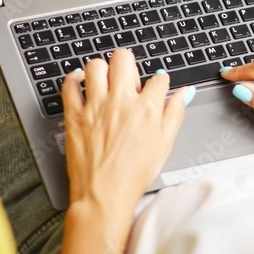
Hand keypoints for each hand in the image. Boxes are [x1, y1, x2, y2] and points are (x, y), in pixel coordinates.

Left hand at [60, 50, 190, 209]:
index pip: (157, 78)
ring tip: (104, 81)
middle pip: (123, 58)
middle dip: (128, 63)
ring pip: (95, 66)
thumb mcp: (164, 144)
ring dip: (102, 69)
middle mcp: (120, 102)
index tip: (154, 89)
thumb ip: (174, 114)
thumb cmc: (133, 175)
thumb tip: (184, 93)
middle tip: (127, 77)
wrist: (104, 195)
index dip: (158, 82)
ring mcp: (95, 106)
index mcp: (146, 108)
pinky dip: (74, 79)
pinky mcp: (74, 115)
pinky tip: (81, 83)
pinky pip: (69, 85)